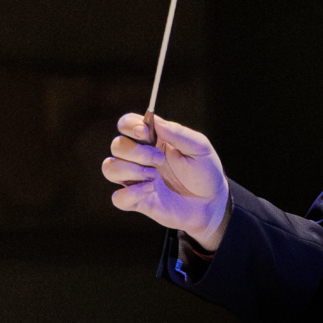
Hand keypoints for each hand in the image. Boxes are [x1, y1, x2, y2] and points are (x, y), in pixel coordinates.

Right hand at [103, 114, 230, 250]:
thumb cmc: (205, 172)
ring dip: (129, 170)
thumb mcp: (199, 147)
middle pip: (116, 145)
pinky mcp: (137, 201)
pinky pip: (118, 198)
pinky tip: (150, 191)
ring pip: (109, 168)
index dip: (129, 125)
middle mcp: (139, 158)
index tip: (146, 133)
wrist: (212, 203)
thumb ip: (178, 133)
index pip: (126, 124)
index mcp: (152, 140)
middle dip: (135, 151)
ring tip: (154, 176)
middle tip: (159, 160)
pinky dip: (131, 194)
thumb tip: (154, 120)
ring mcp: (136, 180)